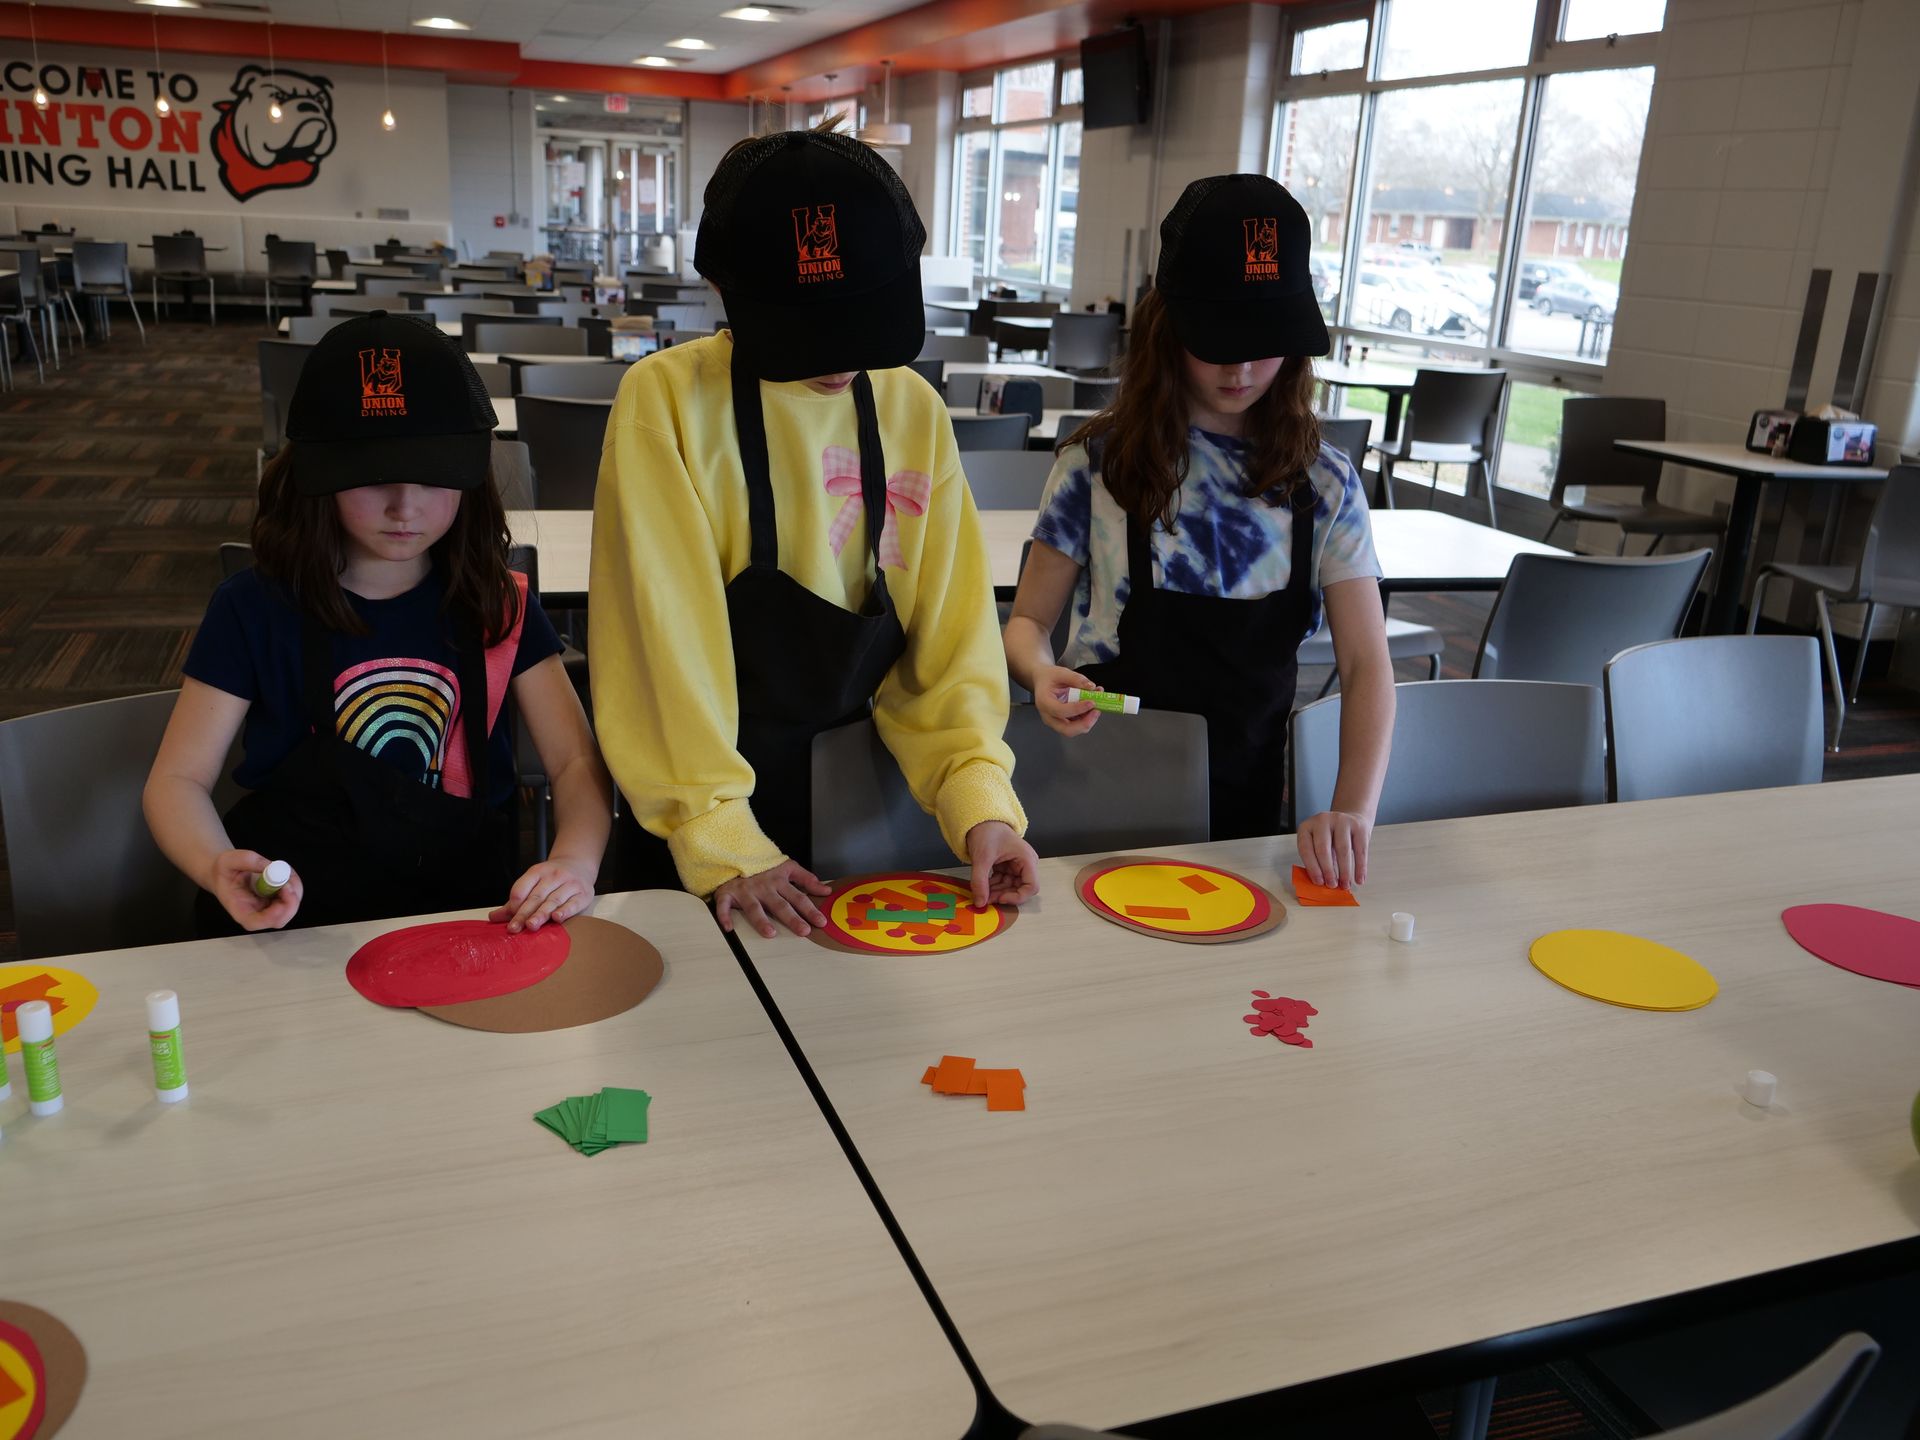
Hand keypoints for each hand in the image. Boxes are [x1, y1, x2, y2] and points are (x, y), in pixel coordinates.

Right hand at [210, 849, 301, 931]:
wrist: (223, 871)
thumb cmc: (223, 869)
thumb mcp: (229, 859)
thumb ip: (248, 860)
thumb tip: (271, 866)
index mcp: (238, 909)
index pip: (255, 922)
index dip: (272, 915)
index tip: (282, 894)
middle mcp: (255, 913)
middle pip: (279, 920)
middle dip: (290, 902)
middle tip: (288, 880)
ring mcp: (267, 909)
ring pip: (289, 909)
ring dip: (294, 889)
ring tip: (283, 870)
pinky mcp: (275, 901)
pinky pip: (291, 898)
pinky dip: (294, 885)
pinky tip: (284, 872)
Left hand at [489, 857, 595, 932]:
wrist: (579, 864)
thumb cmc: (552, 879)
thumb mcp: (533, 883)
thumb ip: (515, 902)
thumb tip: (493, 918)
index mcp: (537, 872)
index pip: (522, 888)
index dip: (514, 904)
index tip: (509, 919)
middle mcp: (554, 876)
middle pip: (536, 897)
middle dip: (524, 913)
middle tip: (515, 928)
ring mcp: (570, 884)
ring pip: (553, 901)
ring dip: (541, 914)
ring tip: (531, 925)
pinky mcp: (583, 894)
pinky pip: (573, 903)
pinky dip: (565, 911)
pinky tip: (557, 918)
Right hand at [713, 859, 830, 938]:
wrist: (735, 856)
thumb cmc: (763, 866)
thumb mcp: (787, 867)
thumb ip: (807, 879)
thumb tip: (826, 890)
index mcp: (779, 881)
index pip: (798, 897)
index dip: (810, 909)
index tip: (821, 921)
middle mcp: (764, 887)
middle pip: (779, 905)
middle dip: (792, 918)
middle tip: (803, 930)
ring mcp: (745, 891)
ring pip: (754, 907)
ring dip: (761, 920)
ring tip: (770, 933)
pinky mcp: (727, 893)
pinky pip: (724, 906)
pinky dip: (724, 916)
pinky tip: (729, 928)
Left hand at [966, 821, 1038, 906]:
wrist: (980, 820)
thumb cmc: (987, 832)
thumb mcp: (982, 858)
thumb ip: (980, 881)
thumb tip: (980, 902)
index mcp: (1027, 859)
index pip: (1031, 886)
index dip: (1017, 896)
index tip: (1000, 899)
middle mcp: (1025, 864)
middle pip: (1020, 888)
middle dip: (1003, 895)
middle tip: (986, 899)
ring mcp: (1016, 866)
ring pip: (1010, 887)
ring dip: (997, 892)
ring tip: (982, 893)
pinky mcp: (1007, 867)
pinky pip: (1003, 882)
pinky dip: (993, 886)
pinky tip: (982, 887)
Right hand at [1031, 665, 1100, 736]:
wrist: (1043, 681)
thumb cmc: (1048, 678)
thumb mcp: (1061, 672)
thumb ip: (1076, 679)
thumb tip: (1091, 687)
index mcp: (1044, 702)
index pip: (1060, 711)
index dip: (1077, 709)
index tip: (1091, 702)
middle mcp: (1048, 716)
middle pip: (1067, 730)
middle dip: (1085, 723)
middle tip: (1096, 711)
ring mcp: (1055, 721)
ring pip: (1074, 730)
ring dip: (1088, 720)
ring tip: (1097, 706)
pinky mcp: (1063, 722)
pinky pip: (1076, 725)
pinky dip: (1087, 718)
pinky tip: (1092, 707)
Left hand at [1296, 810, 1371, 889]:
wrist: (1351, 817)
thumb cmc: (1330, 837)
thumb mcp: (1317, 843)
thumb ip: (1317, 859)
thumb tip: (1322, 882)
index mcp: (1306, 827)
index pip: (1305, 849)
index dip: (1312, 868)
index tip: (1319, 882)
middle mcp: (1322, 820)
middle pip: (1323, 849)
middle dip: (1328, 871)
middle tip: (1332, 885)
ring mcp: (1341, 820)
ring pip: (1343, 850)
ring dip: (1344, 871)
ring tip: (1345, 885)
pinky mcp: (1358, 826)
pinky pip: (1360, 850)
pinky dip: (1360, 867)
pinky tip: (1359, 879)